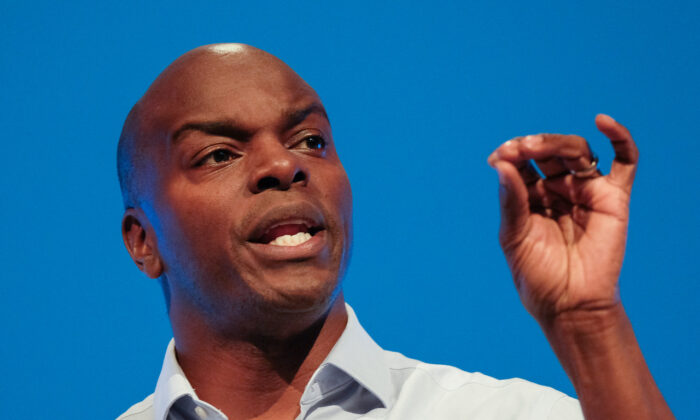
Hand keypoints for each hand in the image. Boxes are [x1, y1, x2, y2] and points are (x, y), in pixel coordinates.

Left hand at [487, 114, 637, 321]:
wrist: (569, 306)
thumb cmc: (538, 275)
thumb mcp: (514, 236)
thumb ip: (511, 201)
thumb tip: (500, 164)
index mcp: (530, 195)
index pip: (521, 162)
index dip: (510, 153)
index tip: (496, 158)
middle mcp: (557, 188)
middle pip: (548, 152)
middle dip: (532, 146)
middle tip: (518, 150)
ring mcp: (586, 190)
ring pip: (576, 151)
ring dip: (556, 143)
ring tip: (536, 148)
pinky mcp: (613, 197)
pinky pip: (625, 161)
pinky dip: (619, 136)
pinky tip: (602, 120)